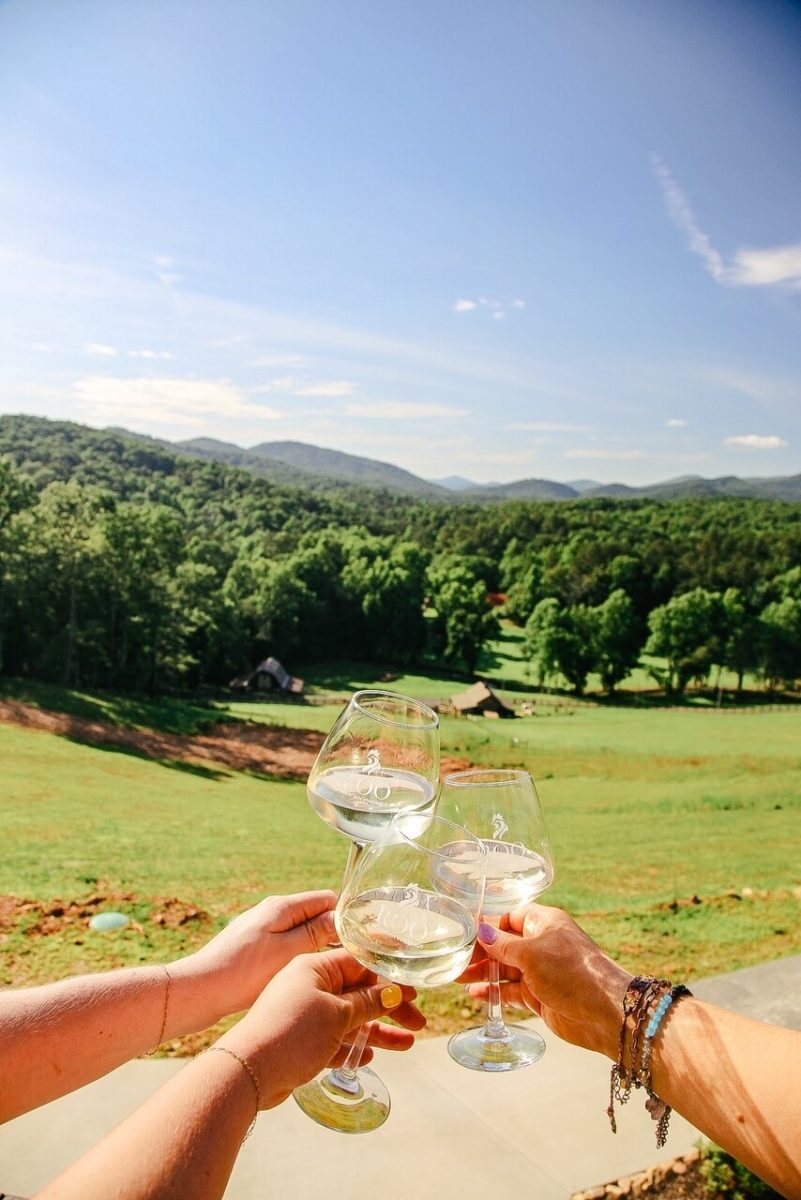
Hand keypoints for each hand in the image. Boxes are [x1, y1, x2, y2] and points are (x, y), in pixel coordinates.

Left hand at [180, 891, 337, 1016]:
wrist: (199, 992)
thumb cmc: (242, 973)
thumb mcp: (287, 952)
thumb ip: (315, 932)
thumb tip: (341, 917)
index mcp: (281, 907)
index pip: (326, 899)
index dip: (346, 917)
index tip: (361, 940)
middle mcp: (271, 913)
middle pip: (314, 915)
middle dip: (333, 933)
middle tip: (351, 960)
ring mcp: (261, 930)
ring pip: (301, 932)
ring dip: (316, 947)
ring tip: (329, 971)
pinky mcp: (253, 949)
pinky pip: (286, 946)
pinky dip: (298, 957)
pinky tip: (302, 977)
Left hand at [219, 947, 425, 1107]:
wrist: (247, 1072)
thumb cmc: (291, 1032)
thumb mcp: (336, 1014)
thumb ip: (366, 1002)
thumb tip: (391, 992)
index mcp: (314, 967)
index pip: (359, 962)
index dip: (389, 975)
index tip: (415, 988)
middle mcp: (309, 986)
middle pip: (358, 992)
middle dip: (389, 1007)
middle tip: (419, 1021)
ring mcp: (304, 1015)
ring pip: (349, 1019)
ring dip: (377, 1030)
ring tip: (407, 1044)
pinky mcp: (299, 1041)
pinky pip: (332, 1040)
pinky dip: (351, 1047)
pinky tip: (369, 1057)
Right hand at [462, 904, 631, 1059]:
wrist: (605, 1013)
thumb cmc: (573, 973)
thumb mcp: (532, 954)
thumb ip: (504, 945)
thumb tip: (481, 931)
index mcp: (544, 923)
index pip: (509, 917)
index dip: (488, 925)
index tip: (464, 932)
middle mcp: (542, 944)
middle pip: (504, 945)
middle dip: (480, 952)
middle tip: (454, 959)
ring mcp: (541, 972)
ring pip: (505, 969)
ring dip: (483, 972)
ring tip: (457, 977)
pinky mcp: (540, 996)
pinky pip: (512, 991)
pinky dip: (495, 992)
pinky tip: (476, 994)